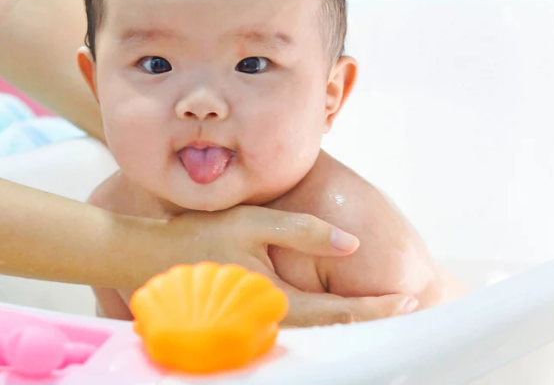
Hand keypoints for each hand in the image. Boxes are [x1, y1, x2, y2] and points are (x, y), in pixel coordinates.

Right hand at [153, 205, 417, 325]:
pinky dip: (319, 318)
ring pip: (312, 330)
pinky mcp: (242, 322)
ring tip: (377, 307)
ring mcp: (252, 326)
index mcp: (273, 300)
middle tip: (404, 308)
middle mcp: (265, 321)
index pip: (337, 312)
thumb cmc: (196, 236)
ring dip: (346, 320)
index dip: (376, 309)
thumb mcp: (253, 223)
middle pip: (330, 329)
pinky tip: (331, 307)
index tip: (408, 302)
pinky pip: (290, 325)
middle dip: (369, 319)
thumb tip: (351, 244)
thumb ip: (303, 231)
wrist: (145, 257)